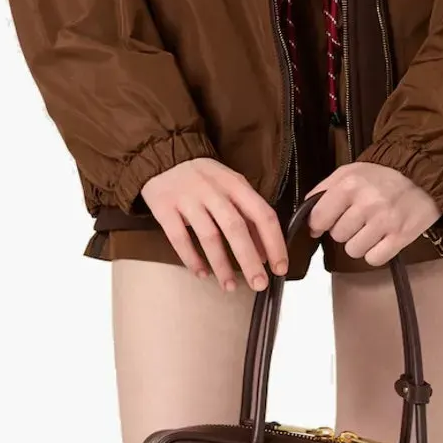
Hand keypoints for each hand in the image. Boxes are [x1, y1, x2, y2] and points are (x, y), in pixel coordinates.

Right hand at [140, 159, 289, 292]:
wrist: (163, 156)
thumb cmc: (203, 178)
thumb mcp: (231, 187)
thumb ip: (248, 216)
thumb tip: (265, 253)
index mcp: (235, 184)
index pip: (262, 214)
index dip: (274, 243)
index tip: (279, 267)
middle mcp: (213, 190)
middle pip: (236, 228)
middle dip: (249, 260)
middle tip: (259, 284)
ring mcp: (188, 198)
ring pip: (209, 236)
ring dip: (221, 265)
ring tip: (229, 286)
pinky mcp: (164, 207)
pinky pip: (179, 238)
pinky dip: (192, 259)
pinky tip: (202, 274)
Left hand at [305, 163, 439, 265]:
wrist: (425, 174)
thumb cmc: (385, 174)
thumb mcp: (351, 171)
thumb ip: (325, 189)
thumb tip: (307, 213)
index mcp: (350, 185)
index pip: (319, 217)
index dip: (319, 224)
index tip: (323, 224)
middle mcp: (367, 203)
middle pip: (337, 235)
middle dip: (345, 230)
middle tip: (359, 219)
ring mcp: (385, 221)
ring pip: (353, 250)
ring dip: (360, 243)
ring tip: (372, 228)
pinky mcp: (401, 237)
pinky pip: (374, 259)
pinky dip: (376, 252)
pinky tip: (382, 239)